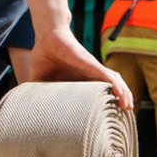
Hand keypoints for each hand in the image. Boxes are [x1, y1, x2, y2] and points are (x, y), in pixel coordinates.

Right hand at [15, 0, 132, 109]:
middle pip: (112, 90)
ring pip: (114, 83)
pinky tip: (121, 93)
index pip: (99, 96)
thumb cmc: (45, 58)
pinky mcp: (91, 64)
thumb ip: (39, 96)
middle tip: (126, 114)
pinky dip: (115, 84)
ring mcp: (92, 70)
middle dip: (121, 101)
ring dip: (123, 94)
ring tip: (128, 106)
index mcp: (81, 82)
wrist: (46, 38)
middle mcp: (91, 76)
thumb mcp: (40, 82)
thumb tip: (28, 111)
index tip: (113, 118)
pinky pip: (107, 75)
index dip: (108, 105)